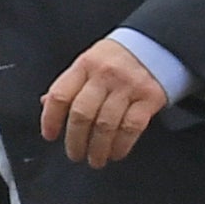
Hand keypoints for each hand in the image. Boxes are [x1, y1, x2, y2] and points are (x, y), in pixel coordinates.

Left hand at [40, 39, 170, 168]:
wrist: (158, 43)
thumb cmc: (118, 58)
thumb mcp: (90, 62)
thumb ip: (70, 83)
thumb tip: (46, 105)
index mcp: (85, 65)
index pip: (60, 95)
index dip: (50, 119)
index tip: (49, 136)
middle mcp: (105, 74)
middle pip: (82, 114)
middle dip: (75, 141)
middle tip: (75, 155)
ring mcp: (128, 86)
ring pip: (106, 124)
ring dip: (98, 149)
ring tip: (95, 160)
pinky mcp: (149, 97)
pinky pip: (131, 127)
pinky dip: (121, 145)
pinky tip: (116, 153)